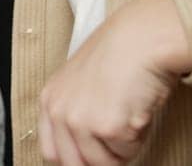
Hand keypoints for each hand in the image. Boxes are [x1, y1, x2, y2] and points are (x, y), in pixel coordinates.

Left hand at [37, 0, 191, 165]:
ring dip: (122, 148)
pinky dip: (138, 138)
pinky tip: (137, 109)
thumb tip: (85, 150)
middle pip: (74, 163)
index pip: (50, 152)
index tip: (90, 159)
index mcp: (49, 100)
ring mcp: (80, 121)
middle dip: (99, 159)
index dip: (73, 159)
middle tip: (116, 142)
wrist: (141, 39)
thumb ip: (75, 113)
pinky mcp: (107, 127)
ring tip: (128, 114)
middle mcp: (59, 112)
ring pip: (103, 163)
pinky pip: (126, 153)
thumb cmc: (120, 55)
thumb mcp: (82, 82)